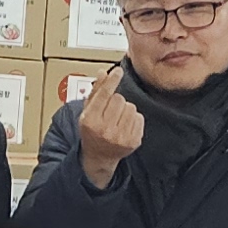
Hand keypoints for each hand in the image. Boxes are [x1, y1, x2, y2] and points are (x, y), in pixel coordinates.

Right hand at [74, 70, 145, 188]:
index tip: (117, 71)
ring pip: (131, 107)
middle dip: (115, 101)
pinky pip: (139, 117)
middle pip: (119, 99)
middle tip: (110, 110)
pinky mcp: (133, 141)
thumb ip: (95, 92)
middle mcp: (105, 130)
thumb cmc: (92, 131)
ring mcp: (121, 137)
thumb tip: (103, 73)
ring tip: (117, 119)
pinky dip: (133, 119)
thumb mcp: (87, 112)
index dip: (111, 81)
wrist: (99, 156)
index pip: (103, 95)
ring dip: (125, 109)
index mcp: (91, 121)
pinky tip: (125, 125)